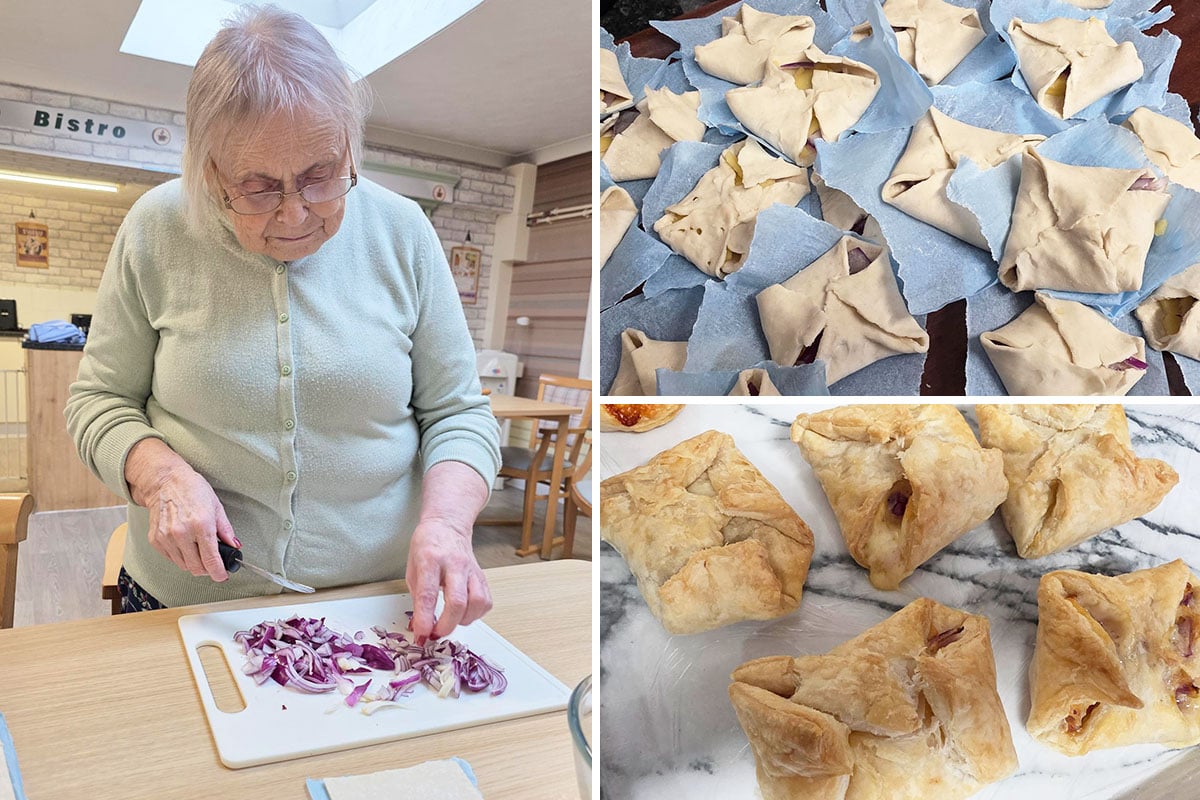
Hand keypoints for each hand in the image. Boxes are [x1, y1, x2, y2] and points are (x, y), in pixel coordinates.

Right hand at [126, 438, 238, 580]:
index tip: (223, 576)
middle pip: (197, 568)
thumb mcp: (216, 506)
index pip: (211, 560)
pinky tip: (185, 545)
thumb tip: (234, 546)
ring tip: (199, 550)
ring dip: (194, 564)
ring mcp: (166, 538)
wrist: (166, 481)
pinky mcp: (155, 540)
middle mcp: (182, 533)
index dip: (219, 573)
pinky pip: (171, 559)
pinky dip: (181, 557)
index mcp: (201, 524)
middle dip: (207, 569)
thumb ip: (226, 530)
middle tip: (213, 563)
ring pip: (184, 566)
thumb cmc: (193, 490)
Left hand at [405, 516, 491, 640]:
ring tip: (451, 621)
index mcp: (430, 560)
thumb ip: (417, 598)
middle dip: (446, 625)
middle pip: (457, 602)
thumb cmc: (426, 547)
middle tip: (436, 633)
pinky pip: (486, 601)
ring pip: (477, 602)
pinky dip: (476, 614)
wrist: (447, 526)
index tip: (421, 634)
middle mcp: (453, 564)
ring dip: (463, 620)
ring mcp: (471, 569)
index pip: (428, 594)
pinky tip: (464, 613)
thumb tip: (420, 626)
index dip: (425, 619)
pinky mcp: (482, 575)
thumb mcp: (412, 569)